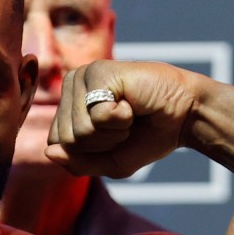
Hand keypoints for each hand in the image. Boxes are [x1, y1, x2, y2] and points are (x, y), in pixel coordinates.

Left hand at [45, 61, 211, 180]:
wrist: (185, 116)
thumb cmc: (149, 135)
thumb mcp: (111, 161)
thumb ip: (78, 162)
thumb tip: (48, 152)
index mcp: (69, 104)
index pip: (57, 143)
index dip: (90, 152)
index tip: (115, 135)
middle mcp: (71, 86)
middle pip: (67, 139)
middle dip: (102, 143)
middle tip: (125, 124)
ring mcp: (84, 76)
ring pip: (81, 130)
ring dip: (113, 132)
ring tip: (129, 113)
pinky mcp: (99, 72)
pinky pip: (97, 117)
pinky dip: (121, 120)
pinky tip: (132, 103)